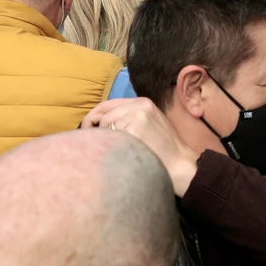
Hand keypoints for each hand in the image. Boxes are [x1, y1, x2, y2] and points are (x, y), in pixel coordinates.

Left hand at [78, 98, 200, 195]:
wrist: (178, 163)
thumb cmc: (160, 148)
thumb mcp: (147, 123)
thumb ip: (126, 117)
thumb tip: (95, 123)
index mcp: (142, 102)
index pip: (107, 105)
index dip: (93, 117)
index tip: (87, 129)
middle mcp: (140, 105)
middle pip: (104, 115)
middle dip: (97, 131)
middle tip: (99, 145)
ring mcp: (139, 115)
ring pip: (107, 126)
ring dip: (108, 140)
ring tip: (120, 151)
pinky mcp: (136, 128)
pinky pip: (113, 137)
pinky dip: (114, 147)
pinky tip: (124, 154)